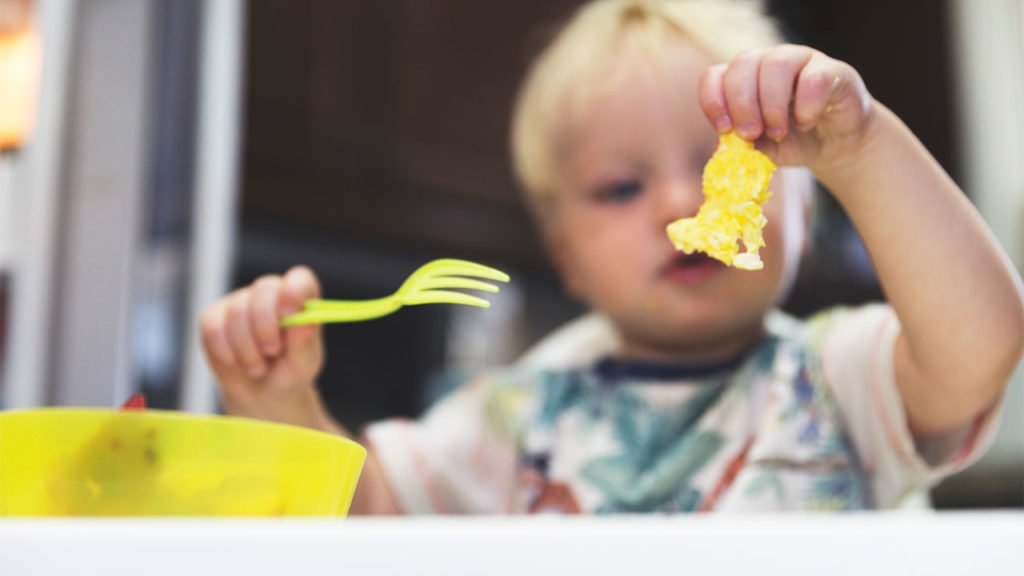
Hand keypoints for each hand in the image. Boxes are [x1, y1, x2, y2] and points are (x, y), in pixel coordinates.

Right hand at [200, 266, 330, 429]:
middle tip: (272, 352)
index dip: (294, 291)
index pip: (300, 280)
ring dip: (248, 349)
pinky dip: (227, 353)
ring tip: (259, 367)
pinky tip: (238, 363)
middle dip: (266, 327)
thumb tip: (304, 322)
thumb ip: (304, 342)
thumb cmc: (289, 372)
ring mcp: (240, 302)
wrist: (262, 394)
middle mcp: (271, 293)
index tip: (289, 312)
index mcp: (301, 299)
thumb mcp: (303, 363)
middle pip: (263, 290)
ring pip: (237, 313)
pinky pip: (214, 329)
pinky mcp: (214, 316)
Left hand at [699, 45, 875, 175]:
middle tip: (750, 134)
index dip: (714, 100)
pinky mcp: (833, 71)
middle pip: (744, 62)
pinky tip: (805, 123)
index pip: (715, 74)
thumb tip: (724, 144)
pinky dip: (806, 106)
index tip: (724, 130)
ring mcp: (802, 61)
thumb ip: (740, 143)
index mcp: (744, 78)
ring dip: (771, 104)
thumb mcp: (759, 148)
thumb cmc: (791, 141)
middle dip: (742, 103)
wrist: (835, 146)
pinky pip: (815, 77)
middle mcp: (769, 62)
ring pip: (777, 64)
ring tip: (777, 132)